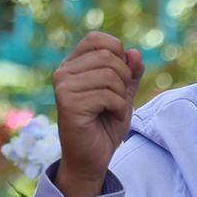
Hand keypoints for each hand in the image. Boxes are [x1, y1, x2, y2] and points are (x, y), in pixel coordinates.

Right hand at [52, 32, 143, 196]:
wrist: (93, 156)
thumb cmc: (106, 123)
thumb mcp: (124, 92)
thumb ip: (131, 71)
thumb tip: (134, 52)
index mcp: (74, 65)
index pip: (97, 39)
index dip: (118, 52)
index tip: (120, 76)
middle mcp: (63, 72)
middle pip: (109, 57)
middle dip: (124, 79)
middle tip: (117, 99)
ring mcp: (63, 87)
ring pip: (109, 76)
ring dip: (121, 97)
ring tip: (112, 110)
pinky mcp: (68, 103)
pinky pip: (107, 95)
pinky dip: (118, 109)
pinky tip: (110, 118)